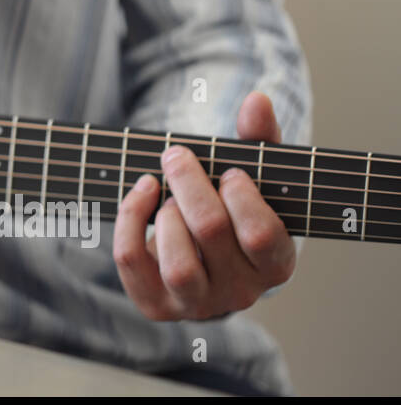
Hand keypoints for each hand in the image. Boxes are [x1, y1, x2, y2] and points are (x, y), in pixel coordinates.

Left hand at [113, 91, 296, 320]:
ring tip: (165, 193)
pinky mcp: (156, 305)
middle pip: (211, 233)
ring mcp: (198, 304)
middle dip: (189, 184)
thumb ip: (259, 140)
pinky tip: (141, 190)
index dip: (240, 195)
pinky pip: (132, 262)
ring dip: (166, 213)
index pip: (262, 234)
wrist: (202, 254)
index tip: (229, 171)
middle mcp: (241, 292)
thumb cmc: (233, 207)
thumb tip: (257, 100)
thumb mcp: (254, 176)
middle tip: (177, 156)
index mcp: (275, 263)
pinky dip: (129, 218)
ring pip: (177, 264)